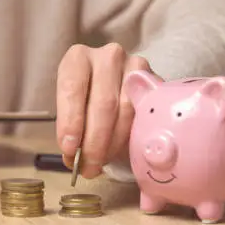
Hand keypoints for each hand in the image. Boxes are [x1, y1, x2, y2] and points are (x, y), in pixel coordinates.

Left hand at [56, 43, 159, 178]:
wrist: (115, 86)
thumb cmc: (86, 100)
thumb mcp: (72, 108)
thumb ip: (71, 129)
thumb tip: (73, 159)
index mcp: (78, 58)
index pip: (73, 88)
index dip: (71, 121)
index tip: (70, 149)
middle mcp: (107, 57)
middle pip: (103, 103)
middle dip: (94, 142)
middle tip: (88, 167)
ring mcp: (135, 66)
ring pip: (126, 110)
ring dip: (113, 143)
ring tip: (102, 163)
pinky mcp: (154, 81)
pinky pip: (145, 113)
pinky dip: (131, 136)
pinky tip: (122, 151)